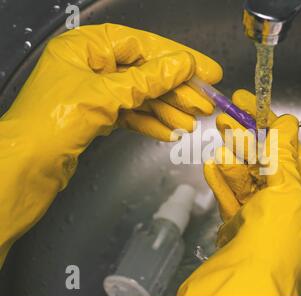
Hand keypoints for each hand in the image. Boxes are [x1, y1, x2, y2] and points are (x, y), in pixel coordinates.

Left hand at [0, 24, 220, 266]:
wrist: (21, 172)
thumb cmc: (49, 126)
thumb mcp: (104, 96)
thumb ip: (148, 79)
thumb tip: (183, 64)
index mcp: (85, 47)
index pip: (142, 45)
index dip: (177, 58)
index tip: (205, 70)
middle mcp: (89, 65)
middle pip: (144, 71)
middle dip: (176, 89)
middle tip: (205, 101)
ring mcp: (92, 92)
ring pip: (140, 95)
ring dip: (167, 109)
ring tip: (192, 121)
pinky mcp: (95, 117)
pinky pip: (130, 114)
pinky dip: (149, 122)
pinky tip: (168, 132)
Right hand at [177, 89, 300, 295]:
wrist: (241, 290)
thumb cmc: (276, 242)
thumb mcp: (287, 193)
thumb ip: (284, 156)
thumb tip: (286, 123)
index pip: (297, 159)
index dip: (278, 130)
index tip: (258, 107)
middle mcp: (293, 214)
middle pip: (270, 168)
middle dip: (250, 140)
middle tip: (230, 113)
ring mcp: (264, 222)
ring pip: (248, 182)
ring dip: (234, 157)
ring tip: (220, 130)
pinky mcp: (240, 230)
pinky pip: (232, 200)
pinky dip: (222, 182)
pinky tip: (212, 163)